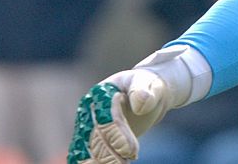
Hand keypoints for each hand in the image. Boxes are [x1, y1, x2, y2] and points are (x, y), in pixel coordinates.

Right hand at [67, 46, 208, 162]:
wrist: (146, 94)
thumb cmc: (148, 86)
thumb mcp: (149, 82)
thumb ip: (143, 91)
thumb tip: (140, 105)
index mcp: (100, 94)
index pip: (106, 119)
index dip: (117, 136)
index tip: (131, 151)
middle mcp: (89, 111)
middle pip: (94, 138)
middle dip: (108, 155)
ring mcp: (89, 127)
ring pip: (88, 151)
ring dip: (101, 162)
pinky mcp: (92, 140)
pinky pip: (90, 155)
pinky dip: (98, 163)